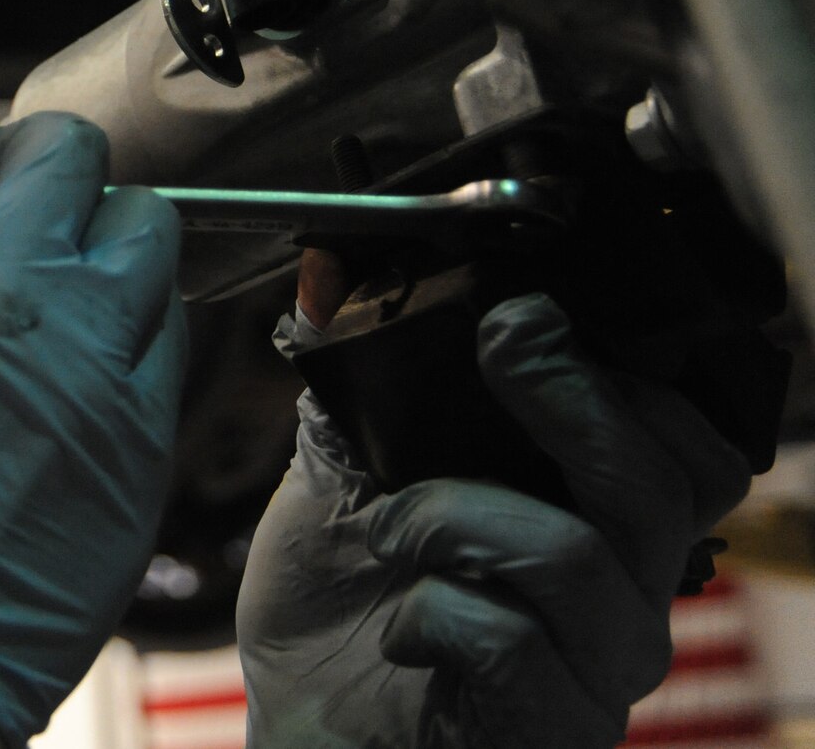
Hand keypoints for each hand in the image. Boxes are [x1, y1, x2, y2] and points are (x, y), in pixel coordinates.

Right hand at [0, 97, 187, 742]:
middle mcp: (12, 284)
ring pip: (145, 220)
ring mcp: (93, 351)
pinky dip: (134, 319)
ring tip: (53, 280)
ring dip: (97, 230)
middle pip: (65, 145)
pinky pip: (171, 325)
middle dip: (24, 160)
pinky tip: (85, 357)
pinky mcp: (143, 424)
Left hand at [236, 293, 750, 747]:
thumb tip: (326, 284)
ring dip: (455, 516)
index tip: (527, 317)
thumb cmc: (338, 613)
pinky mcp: (551, 730)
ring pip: (576, 556)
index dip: (628, 377)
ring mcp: (594, 673)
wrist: (302, 735)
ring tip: (389, 533)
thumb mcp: (341, 480)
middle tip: (501, 352)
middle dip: (576, 400)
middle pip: (667, 484)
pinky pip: (514, 643)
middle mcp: (619, 598)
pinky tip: (398, 632)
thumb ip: (356, 392)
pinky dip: (432, 614)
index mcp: (592, 526)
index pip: (687, 450)